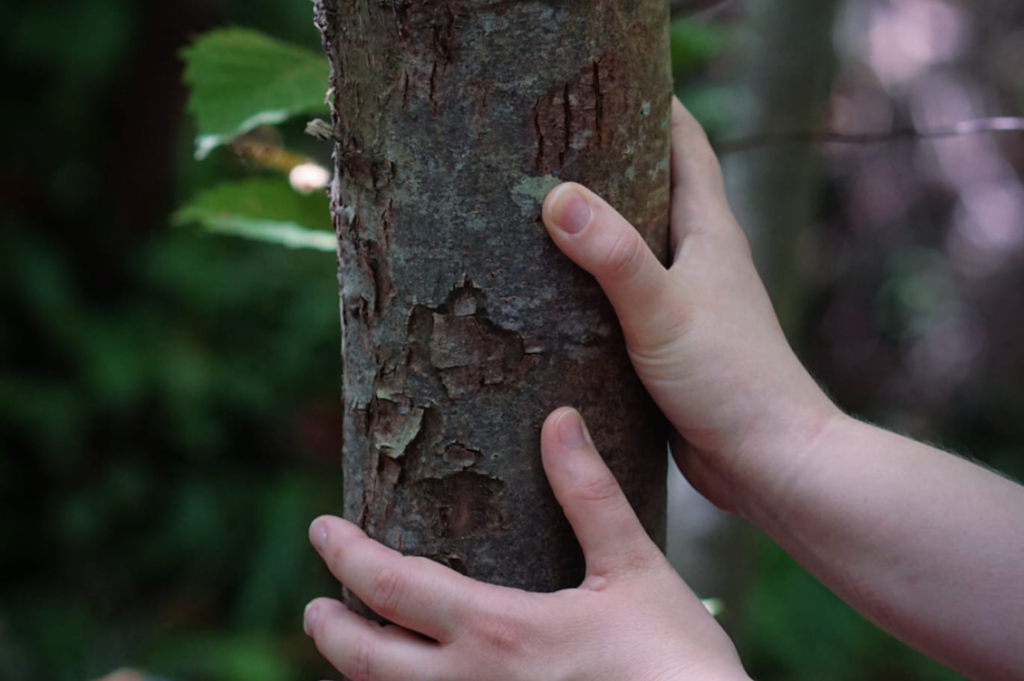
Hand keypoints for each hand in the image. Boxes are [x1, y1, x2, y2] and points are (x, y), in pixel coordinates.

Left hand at [304, 409, 749, 680]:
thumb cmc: (674, 659)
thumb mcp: (634, 567)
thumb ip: (588, 493)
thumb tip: (560, 420)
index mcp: (496, 630)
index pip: (391, 586)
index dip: (346, 554)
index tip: (321, 528)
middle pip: (367, 661)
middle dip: (329, 631)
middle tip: (313, 608)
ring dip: (357, 676)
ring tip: (352, 650)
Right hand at [542, 97, 838, 513]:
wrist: (770, 462)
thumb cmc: (730, 381)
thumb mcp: (663, 310)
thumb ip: (612, 254)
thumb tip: (557, 195)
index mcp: (710, 234)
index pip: (686, 144)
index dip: (654, 103)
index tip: (605, 80)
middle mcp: (702, 261)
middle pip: (657, 190)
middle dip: (611, 161)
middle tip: (549, 147)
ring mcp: (687, 304)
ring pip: (638, 248)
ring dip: (600, 228)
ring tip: (537, 216)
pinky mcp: (669, 346)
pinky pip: (626, 299)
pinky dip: (595, 287)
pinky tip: (554, 300)